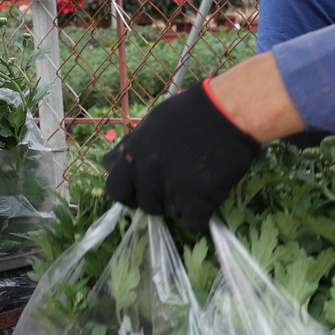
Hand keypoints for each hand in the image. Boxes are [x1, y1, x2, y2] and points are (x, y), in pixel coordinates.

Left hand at [104, 82, 260, 234]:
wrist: (227, 112)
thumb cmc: (192, 111)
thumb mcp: (152, 123)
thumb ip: (131, 147)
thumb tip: (107, 163)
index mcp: (133, 154)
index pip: (115, 189)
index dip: (131, 191)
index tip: (145, 187)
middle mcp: (146, 173)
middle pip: (145, 205)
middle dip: (158, 200)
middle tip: (178, 184)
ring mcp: (170, 188)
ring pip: (169, 214)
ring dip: (182, 205)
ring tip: (198, 183)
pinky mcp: (196, 201)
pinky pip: (192, 223)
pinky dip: (201, 215)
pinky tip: (209, 196)